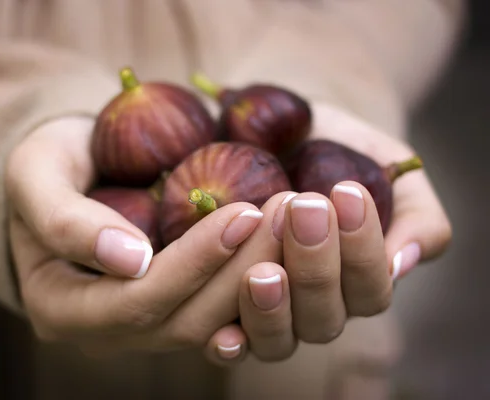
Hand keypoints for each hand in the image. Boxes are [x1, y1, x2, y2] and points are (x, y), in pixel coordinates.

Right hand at [5, 116, 271, 356]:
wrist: (69, 172)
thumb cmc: (48, 165)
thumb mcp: (35, 174)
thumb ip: (65, 219)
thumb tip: (132, 261)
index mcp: (61, 308)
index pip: (136, 302)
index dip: (193, 263)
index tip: (244, 211)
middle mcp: (107, 331)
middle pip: (185, 321)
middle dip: (242, 272)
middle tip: (288, 214)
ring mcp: (146, 326)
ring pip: (215, 323)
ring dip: (262, 276)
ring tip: (298, 223)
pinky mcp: (179, 308)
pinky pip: (227, 312)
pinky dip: (264, 282)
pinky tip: (293, 244)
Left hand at [177, 101, 451, 359]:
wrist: (272, 130)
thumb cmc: (334, 150)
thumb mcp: (383, 166)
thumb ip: (412, 213)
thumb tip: (400, 264)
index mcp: (358, 281)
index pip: (370, 290)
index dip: (362, 250)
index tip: (346, 193)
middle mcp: (315, 305)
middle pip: (324, 318)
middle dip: (315, 267)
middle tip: (303, 209)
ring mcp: (269, 313)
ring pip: (279, 340)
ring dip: (272, 309)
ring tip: (262, 272)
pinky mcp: (223, 311)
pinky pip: (230, 345)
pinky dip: (230, 344)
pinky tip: (223, 334)